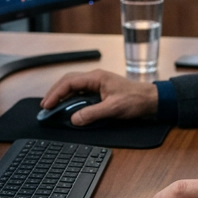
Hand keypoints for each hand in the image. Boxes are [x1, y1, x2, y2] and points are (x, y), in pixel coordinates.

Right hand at [40, 69, 157, 125]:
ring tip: (53, 107)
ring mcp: (98, 84)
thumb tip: (74, 119)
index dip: (56, 93)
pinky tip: (68, 108)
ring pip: (74, 88)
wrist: (151, 100)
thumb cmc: (136, 100)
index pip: (69, 82)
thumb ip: (92, 114)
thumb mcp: (113, 109)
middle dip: (55, 93)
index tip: (47, 104)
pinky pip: (81, 94)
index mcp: (96, 78)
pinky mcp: (101, 92)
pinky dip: (72, 100)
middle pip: (68, 82)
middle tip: (46, 106)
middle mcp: (95, 79)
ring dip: (63, 97)